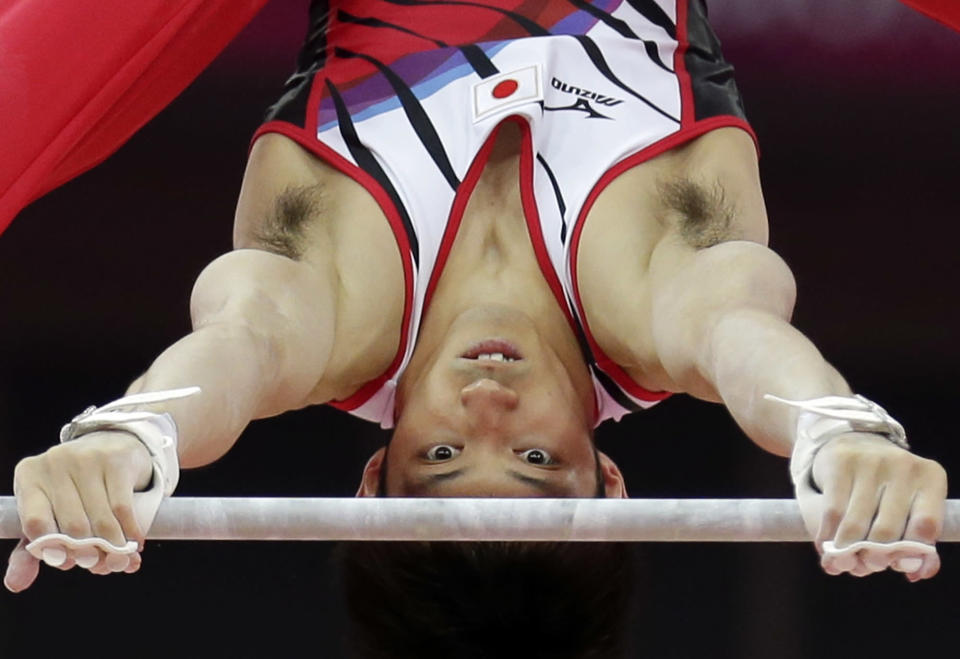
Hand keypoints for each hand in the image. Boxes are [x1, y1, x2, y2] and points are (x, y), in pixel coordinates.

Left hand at [4, 431, 153, 591]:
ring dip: (113, 547)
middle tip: (100, 566)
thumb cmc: (74, 487)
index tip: (68, 564)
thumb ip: (30, 548)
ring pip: (101, 518)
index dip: (52, 549)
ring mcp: (86, 458)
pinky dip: (130, 532)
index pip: (35, 523)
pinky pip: (123, 507)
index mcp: (29, 476)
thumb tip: (15, 585)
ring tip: (119, 560)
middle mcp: (55, 463)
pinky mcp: (116, 460)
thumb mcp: (48, 510)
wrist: (112, 444)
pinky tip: (134, 543)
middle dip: (89, 553)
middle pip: (72, 524)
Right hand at [805, 432, 946, 579]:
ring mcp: (870, 461)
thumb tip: (918, 572)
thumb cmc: (886, 485)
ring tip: (842, 563)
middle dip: (873, 557)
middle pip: (887, 529)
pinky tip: (825, 546)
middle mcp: (903, 466)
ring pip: (855, 524)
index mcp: (930, 478)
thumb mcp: (910, 504)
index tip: (898, 568)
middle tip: (865, 567)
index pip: (926, 524)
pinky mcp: (840, 462)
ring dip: (846, 552)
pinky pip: (832, 512)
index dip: (912, 552)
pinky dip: (827, 536)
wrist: (852, 441)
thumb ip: (918, 539)